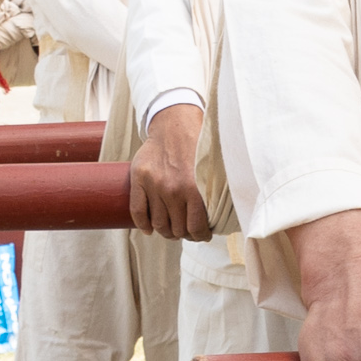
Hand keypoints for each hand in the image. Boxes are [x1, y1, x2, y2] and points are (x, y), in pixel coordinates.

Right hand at [127, 104, 211, 241]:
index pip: (196, 228)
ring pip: (158, 224)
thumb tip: (223, 219)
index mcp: (194, 189)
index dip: (200, 236)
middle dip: (183, 234)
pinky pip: (138, 211)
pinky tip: (150, 229)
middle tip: (186, 230)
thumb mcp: (210, 170)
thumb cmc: (196, 147)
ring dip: (165, 231)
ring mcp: (154, 185)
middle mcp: (172, 189)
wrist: (173, 125)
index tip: (202, 234)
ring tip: (171, 228)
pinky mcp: (139, 179)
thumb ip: (212, 194)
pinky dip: (143, 225)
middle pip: (176, 229)